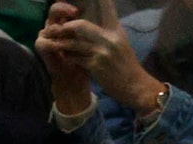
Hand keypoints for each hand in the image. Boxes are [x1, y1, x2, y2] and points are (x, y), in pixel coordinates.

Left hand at [37, 2, 165, 116]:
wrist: (136, 87)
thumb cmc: (128, 66)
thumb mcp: (122, 44)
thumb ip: (108, 32)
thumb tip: (95, 22)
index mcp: (115, 30)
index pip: (106, 6)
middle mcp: (109, 39)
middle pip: (80, 24)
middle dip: (66, 27)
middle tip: (58, 29)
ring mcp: (102, 53)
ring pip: (74, 43)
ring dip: (62, 44)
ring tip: (56, 44)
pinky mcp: (96, 66)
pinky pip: (75, 58)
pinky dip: (69, 58)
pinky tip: (66, 59)